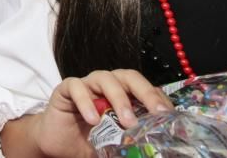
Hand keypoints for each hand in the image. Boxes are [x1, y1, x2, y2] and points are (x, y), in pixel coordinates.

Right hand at [30, 69, 170, 157]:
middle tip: (156, 112)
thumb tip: (153, 154)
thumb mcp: (115, 146)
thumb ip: (131, 144)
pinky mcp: (66, 89)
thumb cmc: (87, 142)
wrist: (57, 145)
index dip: (158, 100)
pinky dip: (86, 101)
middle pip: (129, 77)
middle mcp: (107, 86)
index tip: (169, 117)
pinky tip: (93, 119)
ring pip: (105, 78)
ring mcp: (86, 85)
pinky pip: (76, 87)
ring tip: (127, 121)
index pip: (145, 89)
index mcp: (123, 95)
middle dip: (145, 92)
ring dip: (119, 98)